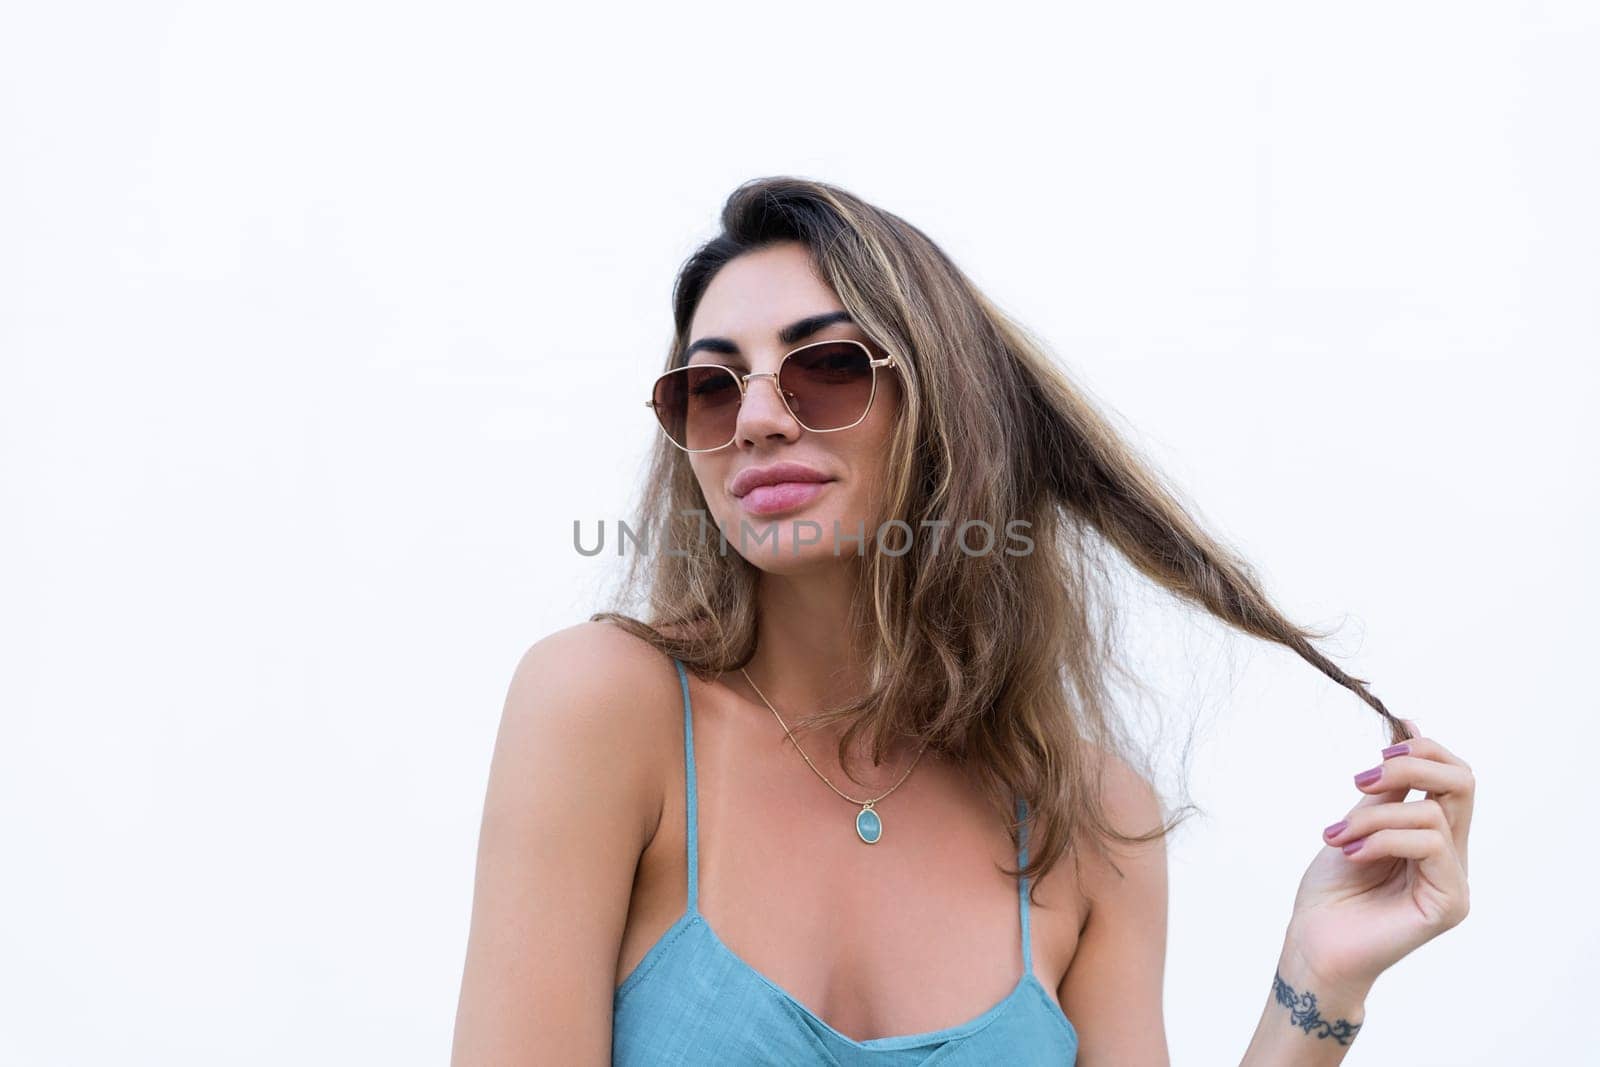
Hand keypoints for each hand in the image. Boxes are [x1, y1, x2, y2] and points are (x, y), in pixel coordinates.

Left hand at [1281, 719, 1474, 1003]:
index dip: (1426, 748)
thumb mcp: (1357, 824)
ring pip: (1433, 813)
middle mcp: (1451, 855)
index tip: (1385, 741)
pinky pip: (1428, 845)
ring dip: (1373, 816)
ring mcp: (1454, 880)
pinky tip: (1352, 854)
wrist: (1313, 944)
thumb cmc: (1331, 891)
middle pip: (1463, 782)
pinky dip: (1383, 839)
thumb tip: (1410, 728)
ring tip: (1336, 839)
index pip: (1455, 776)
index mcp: (1433, 834)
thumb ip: (1387, 788)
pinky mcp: (1449, 903)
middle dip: (1411, 765)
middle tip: (1359, 780)